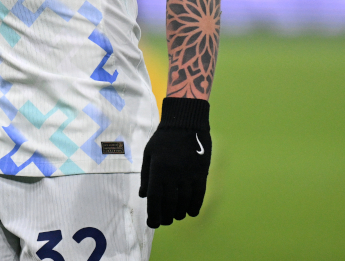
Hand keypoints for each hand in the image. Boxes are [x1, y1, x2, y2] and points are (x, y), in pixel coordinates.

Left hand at [140, 97, 211, 228]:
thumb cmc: (163, 137)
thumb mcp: (149, 153)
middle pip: (169, 204)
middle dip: (166, 217)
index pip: (155, 199)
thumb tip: (143, 195)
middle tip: (164, 221)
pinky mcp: (201, 173)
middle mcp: (173, 174)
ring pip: (184, 202)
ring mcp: (188, 174)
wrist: (186, 121)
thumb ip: (146, 175)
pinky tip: (191, 212)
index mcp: (158, 169)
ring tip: (175, 216)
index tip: (152, 224)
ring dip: (179, 213)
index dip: (153, 214)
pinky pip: (199, 195)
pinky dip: (195, 206)